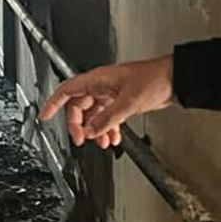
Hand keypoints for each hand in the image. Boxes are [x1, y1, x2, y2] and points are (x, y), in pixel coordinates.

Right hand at [39, 54, 175, 147]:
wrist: (175, 79)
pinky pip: (108, 116)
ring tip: (102, 143)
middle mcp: (102, 85)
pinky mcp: (123, 100)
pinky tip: (114, 137)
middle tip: (82, 140)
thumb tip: (91, 131)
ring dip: (96, 130)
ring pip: (95, 114)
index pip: (67, 91)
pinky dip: (108, 128)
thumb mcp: (128, 102)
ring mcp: (112, 93)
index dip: (53, 103)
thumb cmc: (155, 79)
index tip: (45, 116)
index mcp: (98, 79)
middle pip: (80, 107)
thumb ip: (107, 119)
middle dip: (80, 125)